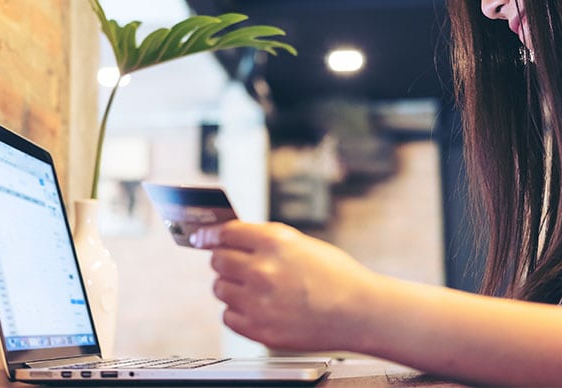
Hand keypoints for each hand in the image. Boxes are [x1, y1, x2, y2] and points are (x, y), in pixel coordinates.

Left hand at [190, 221, 378, 351]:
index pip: (224, 232)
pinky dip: (238, 312)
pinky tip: (258, 308)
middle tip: (236, 265)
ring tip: (255, 290)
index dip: (210, 234)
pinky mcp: (259, 329)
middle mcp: (262, 269)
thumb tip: (229, 238)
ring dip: (230, 287)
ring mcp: (258, 301)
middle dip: (224, 260)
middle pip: (217, 260)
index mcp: (274, 242)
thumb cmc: (335, 275)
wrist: (360, 312)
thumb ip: (263, 240)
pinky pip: (228, 316)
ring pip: (219, 288)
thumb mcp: (300, 243)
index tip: (202, 237)